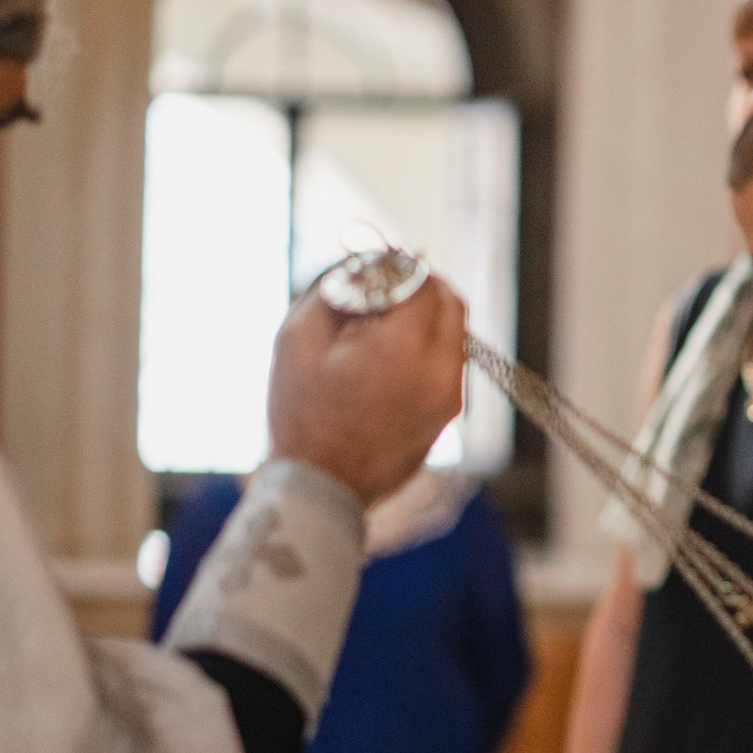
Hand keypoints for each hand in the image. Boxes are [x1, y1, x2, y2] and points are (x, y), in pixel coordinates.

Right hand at [267, 276, 466, 503]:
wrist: (320, 487)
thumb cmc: (301, 414)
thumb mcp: (298, 338)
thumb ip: (335, 290)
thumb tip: (361, 266)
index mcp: (406, 347)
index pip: (424, 283)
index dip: (400, 267)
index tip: (376, 265)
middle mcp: (440, 370)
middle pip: (451, 304)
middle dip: (422, 287)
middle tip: (385, 286)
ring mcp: (449, 397)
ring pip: (455, 334)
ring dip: (426, 317)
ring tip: (379, 326)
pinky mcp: (446, 416)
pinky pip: (448, 364)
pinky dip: (428, 348)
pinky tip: (387, 358)